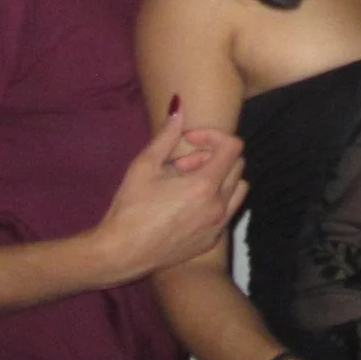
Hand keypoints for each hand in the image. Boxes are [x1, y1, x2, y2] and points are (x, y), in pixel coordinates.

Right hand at [92, 111, 245, 276]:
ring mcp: (218, 225)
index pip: (232, 146)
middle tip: (180, 164)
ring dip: (219, 177)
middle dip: (211, 156)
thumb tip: (178, 106)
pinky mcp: (211, 240)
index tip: (188, 140)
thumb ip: (167, 134)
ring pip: (238, 188)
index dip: (212, 135)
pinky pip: (228, 210)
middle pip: (236, 164)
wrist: (123, 253)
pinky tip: (186, 203)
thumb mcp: (145, 165)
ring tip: (188, 183)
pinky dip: (216, 199)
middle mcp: (219, 206)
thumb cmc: (130, 208)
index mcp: (205, 185)